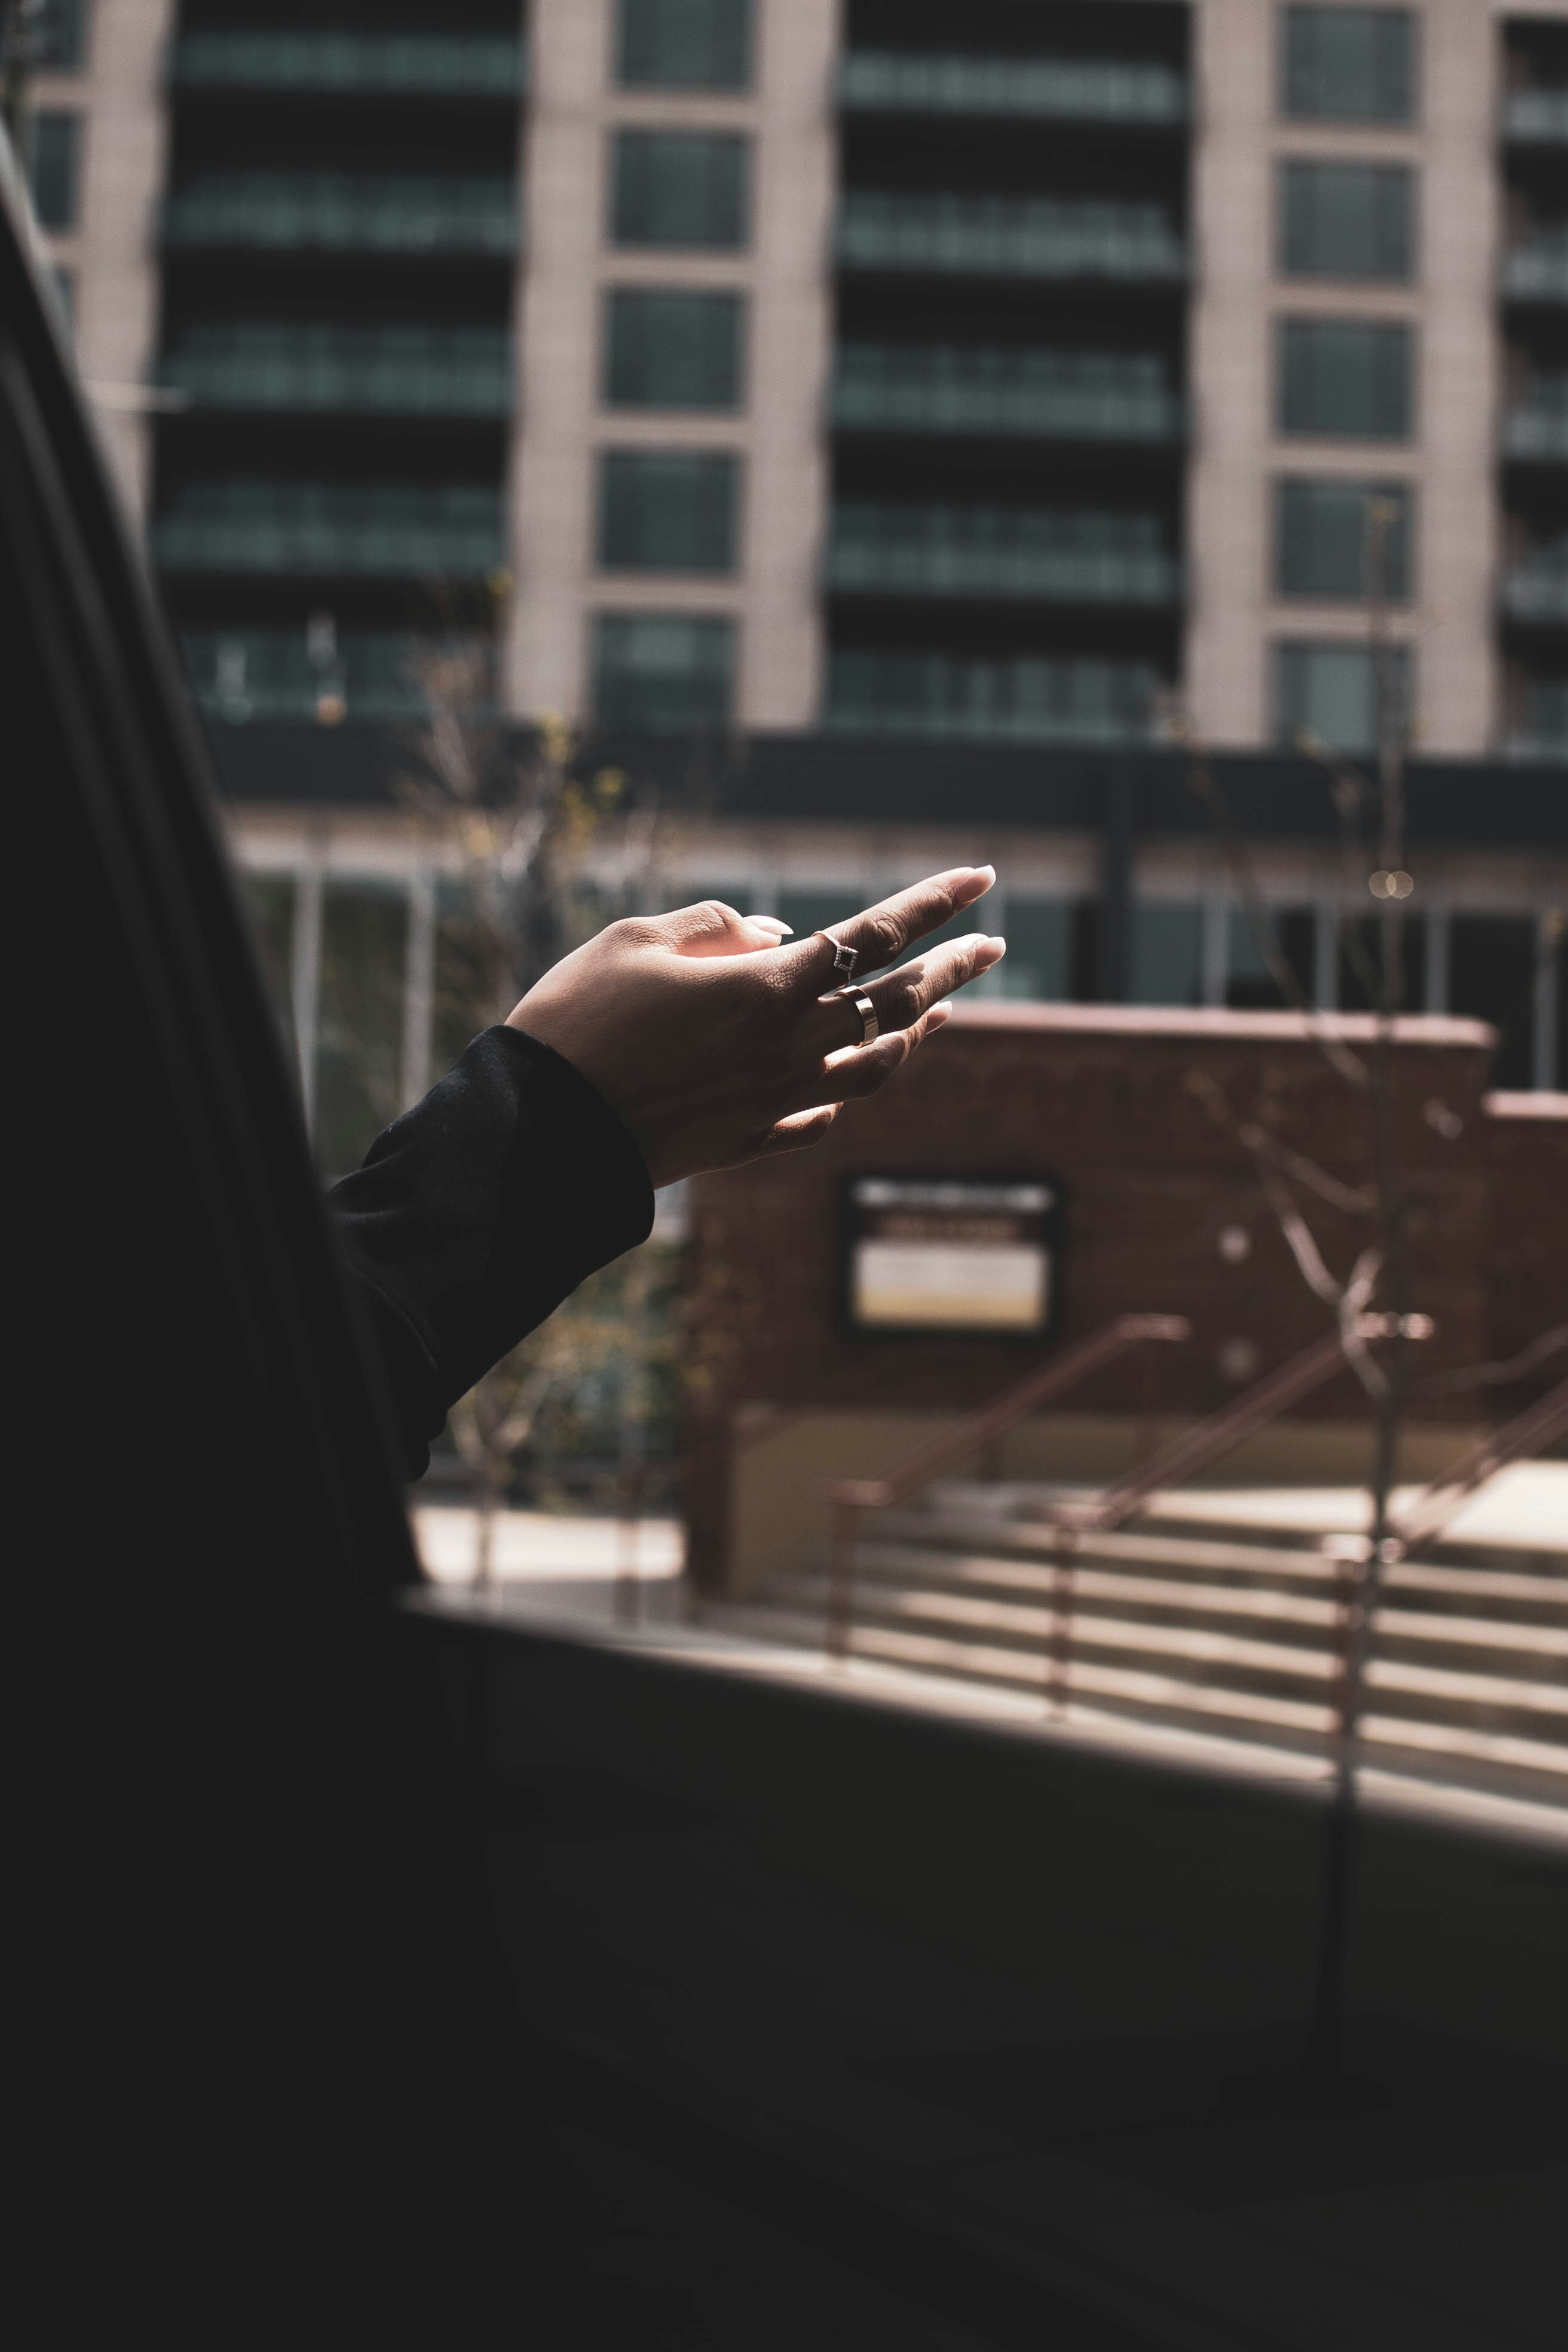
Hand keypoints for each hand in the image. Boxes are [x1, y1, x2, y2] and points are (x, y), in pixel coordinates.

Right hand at [507, 867, 1004, 1186]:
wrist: (539, 1134)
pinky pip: (820, 1119)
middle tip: (991, 944)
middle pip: (896, 1003)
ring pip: (876, 1068)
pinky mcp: (747, 1143)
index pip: (874, 936)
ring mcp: (774, 1103)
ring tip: (940, 1010)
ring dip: (915, 1034)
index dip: (932, 903)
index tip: (981, 879)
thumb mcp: (634, 942)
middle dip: (952, 968)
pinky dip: (846, 1095)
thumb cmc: (575, 1022)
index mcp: (767, 989)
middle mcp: (788, 1050)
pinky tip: (852, 1083)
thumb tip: (772, 932)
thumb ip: (714, 927)